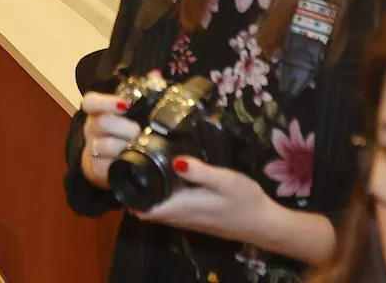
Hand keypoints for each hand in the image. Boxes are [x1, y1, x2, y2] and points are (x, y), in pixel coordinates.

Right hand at [78, 91, 141, 188]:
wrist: (113, 165)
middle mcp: (92, 128)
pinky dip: (120, 164)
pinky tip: (132, 163)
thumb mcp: (133, 114)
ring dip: (124, 147)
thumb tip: (155, 74)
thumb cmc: (125, 133)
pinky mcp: (96, 169)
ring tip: (140, 149)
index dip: (105, 101)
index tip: (124, 105)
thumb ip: (144, 92)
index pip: (91, 101)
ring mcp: (92, 149)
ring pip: (104, 145)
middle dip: (123, 127)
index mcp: (99, 112)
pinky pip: (105, 166)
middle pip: (101, 123)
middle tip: (139, 132)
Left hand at [134, 157, 277, 246]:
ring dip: (146, 194)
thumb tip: (174, 160)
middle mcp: (180, 217)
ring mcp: (187, 219)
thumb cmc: (246, 201)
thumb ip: (200, 172)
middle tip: (127, 163)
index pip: (143, 209)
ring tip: (141, 167)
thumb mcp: (225, 181)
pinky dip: (160, 197)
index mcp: (182, 208)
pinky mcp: (195, 217)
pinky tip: (164, 179)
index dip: (127, 194)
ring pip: (157, 209)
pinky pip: (169, 209)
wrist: (265, 224)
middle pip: (145, 209)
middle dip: (133, 191)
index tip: (120, 170)